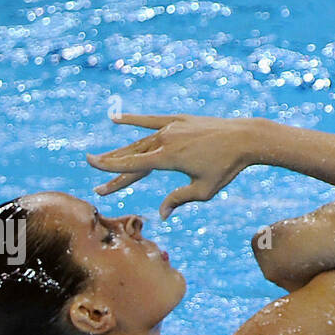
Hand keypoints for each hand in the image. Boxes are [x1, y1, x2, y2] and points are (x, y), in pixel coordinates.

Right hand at [86, 114, 259, 219]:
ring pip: (139, 142)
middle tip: (98, 186)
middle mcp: (164, 141)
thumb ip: (178, 199)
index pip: (132, 164)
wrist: (243, 138)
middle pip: (132, 157)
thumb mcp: (203, 191)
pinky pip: (150, 120)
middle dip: (113, 171)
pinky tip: (115, 119)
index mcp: (167, 159)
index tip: (90, 165)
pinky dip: (133, 120)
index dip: (110, 167)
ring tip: (103, 160)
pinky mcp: (178, 120)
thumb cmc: (225, 168)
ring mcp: (170, 128)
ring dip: (121, 152)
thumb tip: (161, 214)